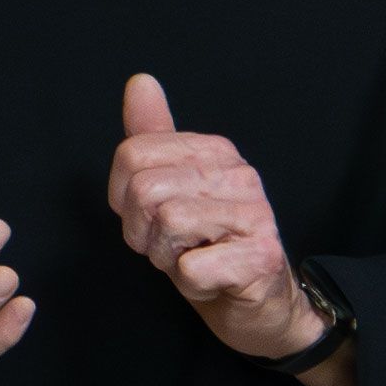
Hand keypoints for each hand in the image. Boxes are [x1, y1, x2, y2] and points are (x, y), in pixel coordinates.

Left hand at [108, 75, 350, 385]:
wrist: (256, 303)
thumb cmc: (206, 245)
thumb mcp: (170, 189)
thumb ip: (152, 137)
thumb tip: (140, 81)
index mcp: (214, 151)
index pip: (131, 155)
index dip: (123, 199)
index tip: (150, 218)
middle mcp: (240, 174)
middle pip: (144, 190)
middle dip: (142, 232)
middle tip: (171, 245)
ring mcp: (256, 213)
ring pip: (167, 224)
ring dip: (165, 256)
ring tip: (192, 258)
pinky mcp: (262, 256)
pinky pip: (190, 266)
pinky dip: (189, 282)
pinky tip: (211, 278)